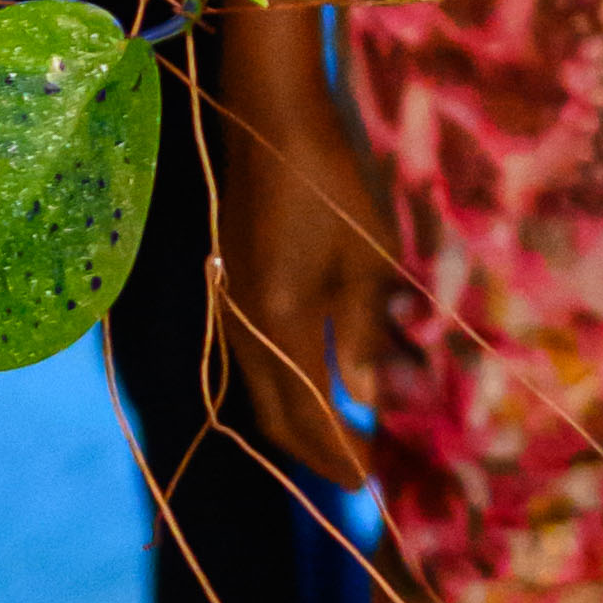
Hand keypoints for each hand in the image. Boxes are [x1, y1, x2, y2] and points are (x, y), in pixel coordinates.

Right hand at [218, 92, 397, 488]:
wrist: (273, 123)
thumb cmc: (333, 187)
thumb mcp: (367, 260)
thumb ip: (363, 334)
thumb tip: (364, 401)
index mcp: (278, 327)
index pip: (306, 416)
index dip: (337, 452)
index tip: (371, 479)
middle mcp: (243, 331)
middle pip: (274, 415)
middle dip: (315, 449)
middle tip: (358, 467)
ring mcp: (230, 310)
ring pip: (260, 391)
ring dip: (300, 419)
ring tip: (344, 433)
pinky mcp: (231, 290)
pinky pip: (255, 360)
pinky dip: (286, 384)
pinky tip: (318, 380)